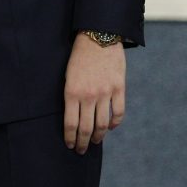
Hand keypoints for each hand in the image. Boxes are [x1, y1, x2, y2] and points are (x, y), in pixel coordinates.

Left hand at [62, 34, 125, 153]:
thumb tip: (73, 116)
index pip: (71, 124)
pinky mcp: (119, 88)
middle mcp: (88, 96)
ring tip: (95, 141)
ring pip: (102, 124)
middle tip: (81, 150)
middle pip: (86, 128)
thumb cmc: (79, 55)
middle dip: (83, 143)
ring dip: (98, 136)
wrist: (98, 36)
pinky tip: (109, 127)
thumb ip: (71, 95)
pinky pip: (118, 112)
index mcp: (72, 92)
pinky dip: (114, 123)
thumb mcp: (68, 75)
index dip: (70, 138)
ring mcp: (105, 93)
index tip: (70, 145)